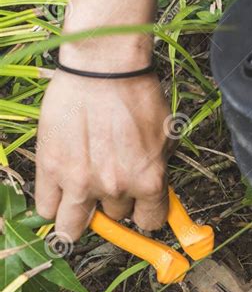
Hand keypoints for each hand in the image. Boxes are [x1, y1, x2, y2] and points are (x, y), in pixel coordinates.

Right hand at [35, 0, 171, 240]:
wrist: (103, 65)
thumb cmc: (137, 94)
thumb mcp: (164, 138)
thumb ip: (157, 172)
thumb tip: (153, 194)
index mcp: (148, 182)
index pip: (149, 221)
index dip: (145, 213)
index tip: (140, 207)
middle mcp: (115, 188)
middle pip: (115, 217)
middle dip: (113, 203)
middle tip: (108, 185)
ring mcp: (80, 181)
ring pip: (73, 226)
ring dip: (76, 220)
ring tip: (76, 209)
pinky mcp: (51, 169)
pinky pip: (46, 207)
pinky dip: (51, 206)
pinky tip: (57, 199)